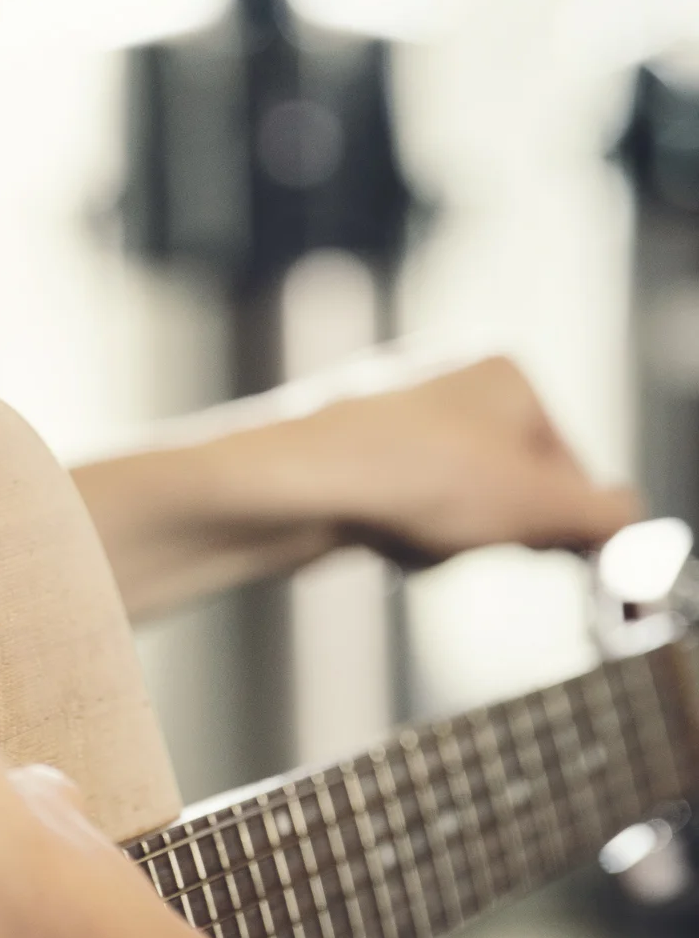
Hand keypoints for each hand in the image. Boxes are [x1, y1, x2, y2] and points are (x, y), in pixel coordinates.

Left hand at [227, 354, 640, 566]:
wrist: (303, 486)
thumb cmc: (417, 475)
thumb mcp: (539, 504)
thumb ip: (603, 518)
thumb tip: (634, 524)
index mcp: (509, 380)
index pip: (573, 465)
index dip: (569, 521)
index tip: (568, 558)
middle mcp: (460, 390)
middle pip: (519, 491)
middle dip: (502, 531)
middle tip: (475, 538)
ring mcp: (411, 425)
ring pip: (467, 513)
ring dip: (456, 542)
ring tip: (424, 537)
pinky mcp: (370, 464)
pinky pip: (418, 519)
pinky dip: (413, 540)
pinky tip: (391, 541)